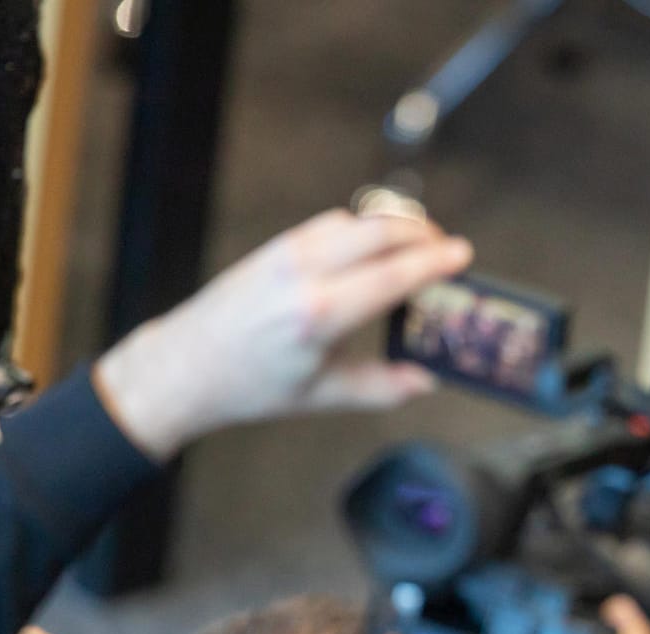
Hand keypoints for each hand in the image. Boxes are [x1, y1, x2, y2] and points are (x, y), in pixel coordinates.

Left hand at [94, 209, 472, 459]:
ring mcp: (285, 254)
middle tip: (445, 248)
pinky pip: (329, 225)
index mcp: (319, 315)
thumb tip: (425, 380)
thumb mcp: (322, 396)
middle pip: (379, 231)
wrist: (188, 365)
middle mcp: (303, 274)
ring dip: (391, 227)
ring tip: (417, 246)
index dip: (434, 262)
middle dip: (421, 233)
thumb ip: (381, 387)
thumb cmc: (251, 385)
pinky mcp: (275, 248)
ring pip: (355, 221)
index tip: (462, 254)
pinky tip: (374, 249)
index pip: (393, 275)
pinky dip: (361, 229)